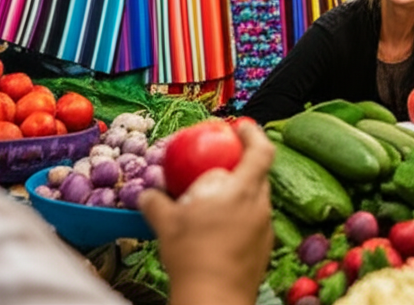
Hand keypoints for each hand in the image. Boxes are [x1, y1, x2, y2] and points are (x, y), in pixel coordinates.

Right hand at [139, 119, 274, 304]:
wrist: (214, 299)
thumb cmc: (193, 257)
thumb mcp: (167, 224)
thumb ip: (156, 202)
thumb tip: (147, 194)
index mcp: (244, 191)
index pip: (261, 150)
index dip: (253, 133)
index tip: (240, 126)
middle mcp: (261, 207)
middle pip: (259, 175)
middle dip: (240, 166)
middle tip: (219, 167)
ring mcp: (265, 229)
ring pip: (255, 200)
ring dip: (238, 195)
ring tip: (214, 201)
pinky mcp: (263, 250)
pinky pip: (253, 223)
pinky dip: (239, 218)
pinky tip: (218, 230)